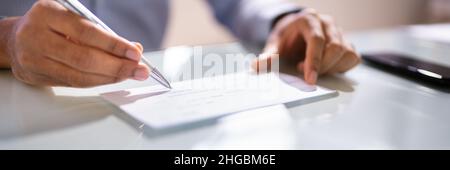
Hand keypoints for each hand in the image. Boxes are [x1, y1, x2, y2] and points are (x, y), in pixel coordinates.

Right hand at [5, 0, 149, 86]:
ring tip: (130, 75)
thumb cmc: (51, 25)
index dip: (114, 45)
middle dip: (117, 66)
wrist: (15, 38)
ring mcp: (34, 59)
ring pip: (79, 75)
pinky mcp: (36, 77)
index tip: (135, 53)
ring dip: (110, 77)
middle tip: (139, 70)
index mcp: (48, 14)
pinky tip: (112, 78)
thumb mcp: (72, 18)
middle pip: (84, 58)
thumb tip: (134, 49)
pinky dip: (97, 82)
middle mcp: (36, 36)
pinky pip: (74, 83)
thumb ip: (101, 32)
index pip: (87, 32)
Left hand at [253, 9, 360, 84]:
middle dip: (322, 66)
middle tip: (306, 73)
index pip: (317, 40)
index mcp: (309, 19)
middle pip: (335, 47)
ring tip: (315, 69)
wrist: (293, 31)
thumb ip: (267, 56)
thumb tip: (256, 66)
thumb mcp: (274, 44)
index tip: (310, 79)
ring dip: (332, 68)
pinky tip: (327, 69)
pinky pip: (353, 57)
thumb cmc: (285, 37)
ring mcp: (339, 32)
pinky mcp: (346, 43)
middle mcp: (327, 23)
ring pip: (347, 53)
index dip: (314, 61)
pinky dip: (342, 67)